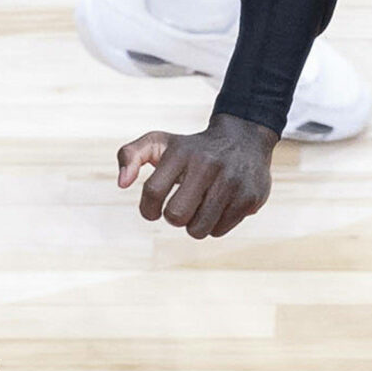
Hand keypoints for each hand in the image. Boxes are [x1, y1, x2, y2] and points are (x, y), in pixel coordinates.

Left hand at [116, 112, 277, 238]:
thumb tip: (122, 183)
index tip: (151, 210)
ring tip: (198, 208)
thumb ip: (129, 155)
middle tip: (179, 208)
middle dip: (173, 218)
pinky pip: (219, 230)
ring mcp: (231, 182)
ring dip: (192, 226)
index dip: (147, 209)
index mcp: (181, 152)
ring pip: (198, 229)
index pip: (153, 191)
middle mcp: (207, 165)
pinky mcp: (249, 198)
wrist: (243, 140)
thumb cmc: (190, 148)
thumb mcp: (158, 142)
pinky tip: (216, 208)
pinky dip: (212, 226)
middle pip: (176, 215)